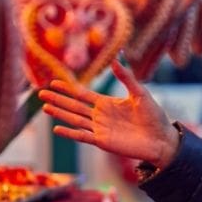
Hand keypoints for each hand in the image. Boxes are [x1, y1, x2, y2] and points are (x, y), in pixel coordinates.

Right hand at [38, 60, 179, 167]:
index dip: (68, 88)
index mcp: (107, 103)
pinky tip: (56, 129)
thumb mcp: (140, 93)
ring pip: (75, 120)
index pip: (83, 94)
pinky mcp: (103, 142)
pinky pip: (82, 136)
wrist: (161, 139)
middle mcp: (100, 116)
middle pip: (74, 106)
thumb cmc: (154, 116)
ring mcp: (100, 129)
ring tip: (45, 107)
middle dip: (58, 99)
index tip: (54, 82)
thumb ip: (126, 78)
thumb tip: (115, 60)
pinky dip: (70, 133)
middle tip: (40, 93)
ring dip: (60, 114)